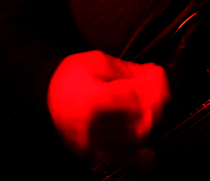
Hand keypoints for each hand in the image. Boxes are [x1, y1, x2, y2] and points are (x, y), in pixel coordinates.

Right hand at [47, 50, 170, 162]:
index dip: (154, 84)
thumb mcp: (98, 61)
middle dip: (154, 102)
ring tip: (149, 106)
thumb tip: (153, 75)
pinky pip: (119, 157)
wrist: (44, 92)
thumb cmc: (69, 75)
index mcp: (92, 100)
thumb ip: (128, 70)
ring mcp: (90, 141)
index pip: (136, 96)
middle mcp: (91, 125)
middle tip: (156, 89)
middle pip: (138, 120)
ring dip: (148, 121)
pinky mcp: (90, 150)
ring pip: (133, 139)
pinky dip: (137, 155)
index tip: (156, 74)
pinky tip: (148, 154)